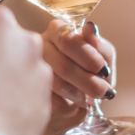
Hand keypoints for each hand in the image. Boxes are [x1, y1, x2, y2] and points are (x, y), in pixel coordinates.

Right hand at [42, 20, 115, 134]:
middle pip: (62, 66)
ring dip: (78, 94)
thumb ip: (99, 45)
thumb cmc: (93, 71)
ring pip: (55, 84)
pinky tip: (75, 105)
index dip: (89, 58)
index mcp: (57, 30)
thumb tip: (90, 28)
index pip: (69, 41)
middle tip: (103, 91)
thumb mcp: (103, 56)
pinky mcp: (31, 91)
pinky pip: (50, 101)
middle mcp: (39, 46)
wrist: (82, 96)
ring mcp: (30, 68)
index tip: (104, 71)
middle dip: (88, 82)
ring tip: (89, 100)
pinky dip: (68, 106)